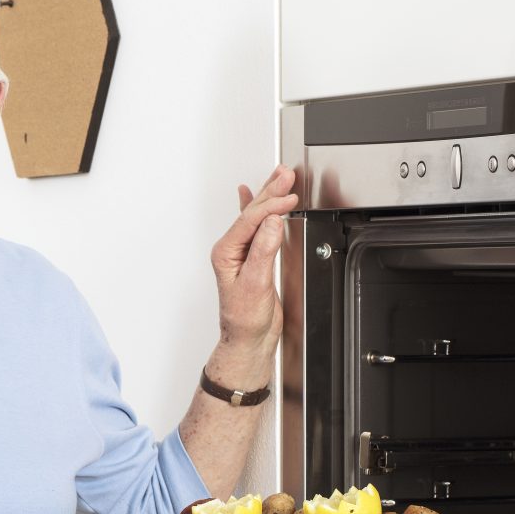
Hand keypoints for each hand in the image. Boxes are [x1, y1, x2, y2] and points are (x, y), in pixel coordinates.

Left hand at [207, 164, 298, 379]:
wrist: (248, 339)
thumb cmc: (246, 319)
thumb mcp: (256, 284)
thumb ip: (263, 251)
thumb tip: (271, 222)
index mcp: (226, 253)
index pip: (249, 220)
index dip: (270, 206)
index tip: (289, 197)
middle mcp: (231, 250)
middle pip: (251, 212)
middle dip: (270, 191)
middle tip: (287, 174)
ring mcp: (241, 252)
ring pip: (255, 216)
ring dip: (268, 195)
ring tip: (280, 176)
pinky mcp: (252, 257)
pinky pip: (254, 227)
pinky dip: (256, 209)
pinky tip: (248, 193)